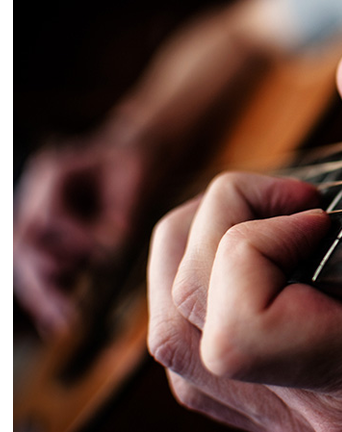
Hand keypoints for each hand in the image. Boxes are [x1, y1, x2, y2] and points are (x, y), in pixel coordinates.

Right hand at [14, 125, 149, 336]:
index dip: (72, 236)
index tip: (101, 249)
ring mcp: (34, 217)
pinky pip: (36, 270)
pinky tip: (54, 324)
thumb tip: (114, 238)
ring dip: (40, 294)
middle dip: (42, 282)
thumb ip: (123, 204)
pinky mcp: (46, 238)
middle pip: (22, 245)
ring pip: (23, 263)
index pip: (47, 215)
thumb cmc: (132, 162)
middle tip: (66, 316)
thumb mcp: (134, 173)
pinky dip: (44, 294)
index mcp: (51, 173)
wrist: (126, 156)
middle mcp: (34, 196)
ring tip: (61, 325)